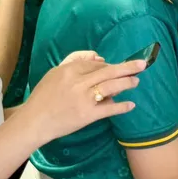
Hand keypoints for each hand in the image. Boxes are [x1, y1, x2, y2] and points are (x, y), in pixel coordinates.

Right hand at [22, 56, 145, 141]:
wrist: (35, 121)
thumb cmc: (43, 96)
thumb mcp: (55, 73)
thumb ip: (75, 61)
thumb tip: (99, 57)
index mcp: (69, 70)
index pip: (95, 63)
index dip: (108, 65)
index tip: (116, 67)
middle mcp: (78, 82)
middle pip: (107, 71)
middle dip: (127, 67)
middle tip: (142, 64)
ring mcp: (84, 99)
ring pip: (111, 86)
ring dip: (126, 83)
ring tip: (136, 81)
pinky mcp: (88, 115)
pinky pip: (109, 109)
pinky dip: (121, 107)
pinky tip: (131, 105)